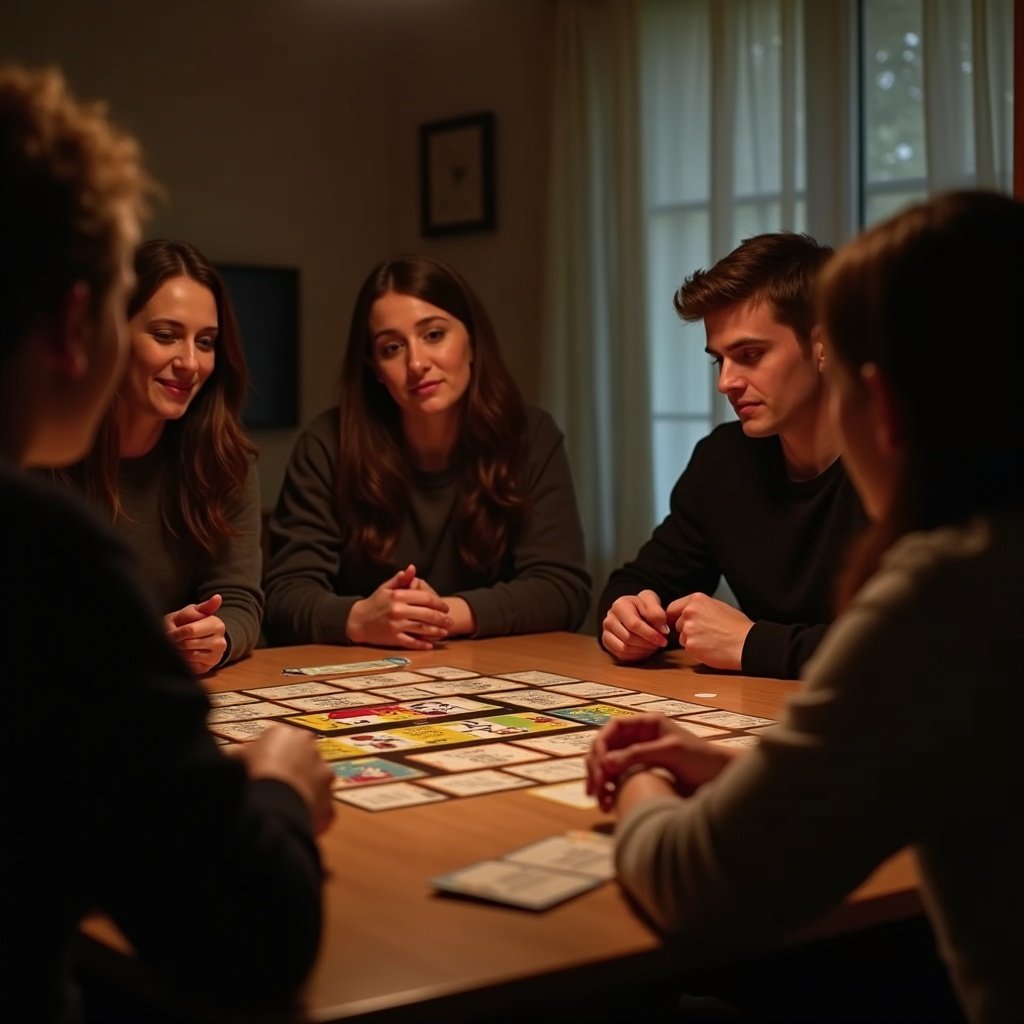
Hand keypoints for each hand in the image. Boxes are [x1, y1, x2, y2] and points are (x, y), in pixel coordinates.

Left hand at [164, 594, 226, 674]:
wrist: (192, 639)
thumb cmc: (188, 623)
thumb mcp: (190, 612)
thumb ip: (202, 607)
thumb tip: (218, 597)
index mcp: (217, 624)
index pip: (190, 631)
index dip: (176, 632)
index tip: (171, 632)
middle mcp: (221, 641)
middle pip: (188, 644)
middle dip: (176, 642)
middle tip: (174, 640)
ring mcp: (217, 656)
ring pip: (189, 656)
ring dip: (179, 651)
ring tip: (179, 646)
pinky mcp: (210, 667)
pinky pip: (191, 666)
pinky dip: (184, 661)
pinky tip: (185, 655)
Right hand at [233, 725, 334, 834]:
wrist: (272, 803)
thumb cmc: (252, 776)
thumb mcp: (236, 760)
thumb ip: (242, 756)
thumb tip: (236, 759)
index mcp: (284, 734)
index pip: (279, 742)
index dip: (270, 757)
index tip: (263, 769)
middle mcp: (309, 747)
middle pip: (301, 758)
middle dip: (292, 770)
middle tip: (275, 786)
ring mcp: (323, 771)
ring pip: (314, 781)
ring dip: (304, 790)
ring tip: (284, 805)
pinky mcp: (330, 796)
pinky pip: (321, 806)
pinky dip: (311, 813)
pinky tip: (295, 821)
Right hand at [346, 564, 452, 649]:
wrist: (357, 621)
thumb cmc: (374, 603)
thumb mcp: (386, 588)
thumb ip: (401, 579)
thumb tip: (413, 568)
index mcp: (398, 596)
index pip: (425, 598)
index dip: (438, 603)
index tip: (445, 607)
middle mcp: (398, 610)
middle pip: (427, 614)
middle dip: (442, 619)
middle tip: (450, 621)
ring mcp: (396, 625)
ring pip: (422, 629)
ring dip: (436, 631)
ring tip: (445, 632)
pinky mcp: (393, 638)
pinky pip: (411, 642)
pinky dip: (422, 644)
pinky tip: (431, 644)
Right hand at [585, 713, 731, 812]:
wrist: (722, 778)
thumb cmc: (701, 758)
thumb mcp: (670, 752)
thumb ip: (638, 754)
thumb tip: (605, 762)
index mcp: (646, 724)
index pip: (612, 728)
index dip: (601, 745)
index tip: (599, 766)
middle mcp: (639, 738)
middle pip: (606, 748)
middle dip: (596, 767)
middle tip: (594, 790)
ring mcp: (640, 757)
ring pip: (609, 766)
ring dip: (600, 782)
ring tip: (601, 802)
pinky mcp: (643, 775)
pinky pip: (619, 780)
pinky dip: (611, 791)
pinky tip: (610, 804)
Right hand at [601, 590, 670, 661]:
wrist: (633, 610)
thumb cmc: (643, 606)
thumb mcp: (652, 601)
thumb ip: (657, 613)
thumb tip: (662, 630)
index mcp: (619, 606)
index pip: (634, 624)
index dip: (650, 634)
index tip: (663, 640)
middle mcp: (609, 619)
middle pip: (628, 638)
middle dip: (647, 644)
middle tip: (660, 643)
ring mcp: (606, 632)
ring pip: (624, 649)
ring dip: (642, 651)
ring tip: (653, 646)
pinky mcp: (607, 643)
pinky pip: (621, 655)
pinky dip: (635, 655)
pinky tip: (644, 649)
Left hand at [665, 593, 752, 670]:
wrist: (746, 643)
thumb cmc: (737, 626)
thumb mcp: (717, 606)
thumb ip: (699, 608)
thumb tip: (686, 612)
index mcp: (696, 600)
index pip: (673, 608)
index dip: (676, 617)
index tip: (679, 623)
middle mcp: (689, 612)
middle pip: (678, 624)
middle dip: (688, 630)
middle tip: (707, 633)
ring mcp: (689, 629)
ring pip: (682, 638)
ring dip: (692, 641)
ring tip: (711, 640)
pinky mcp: (691, 645)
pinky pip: (688, 649)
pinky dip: (697, 651)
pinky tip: (711, 648)